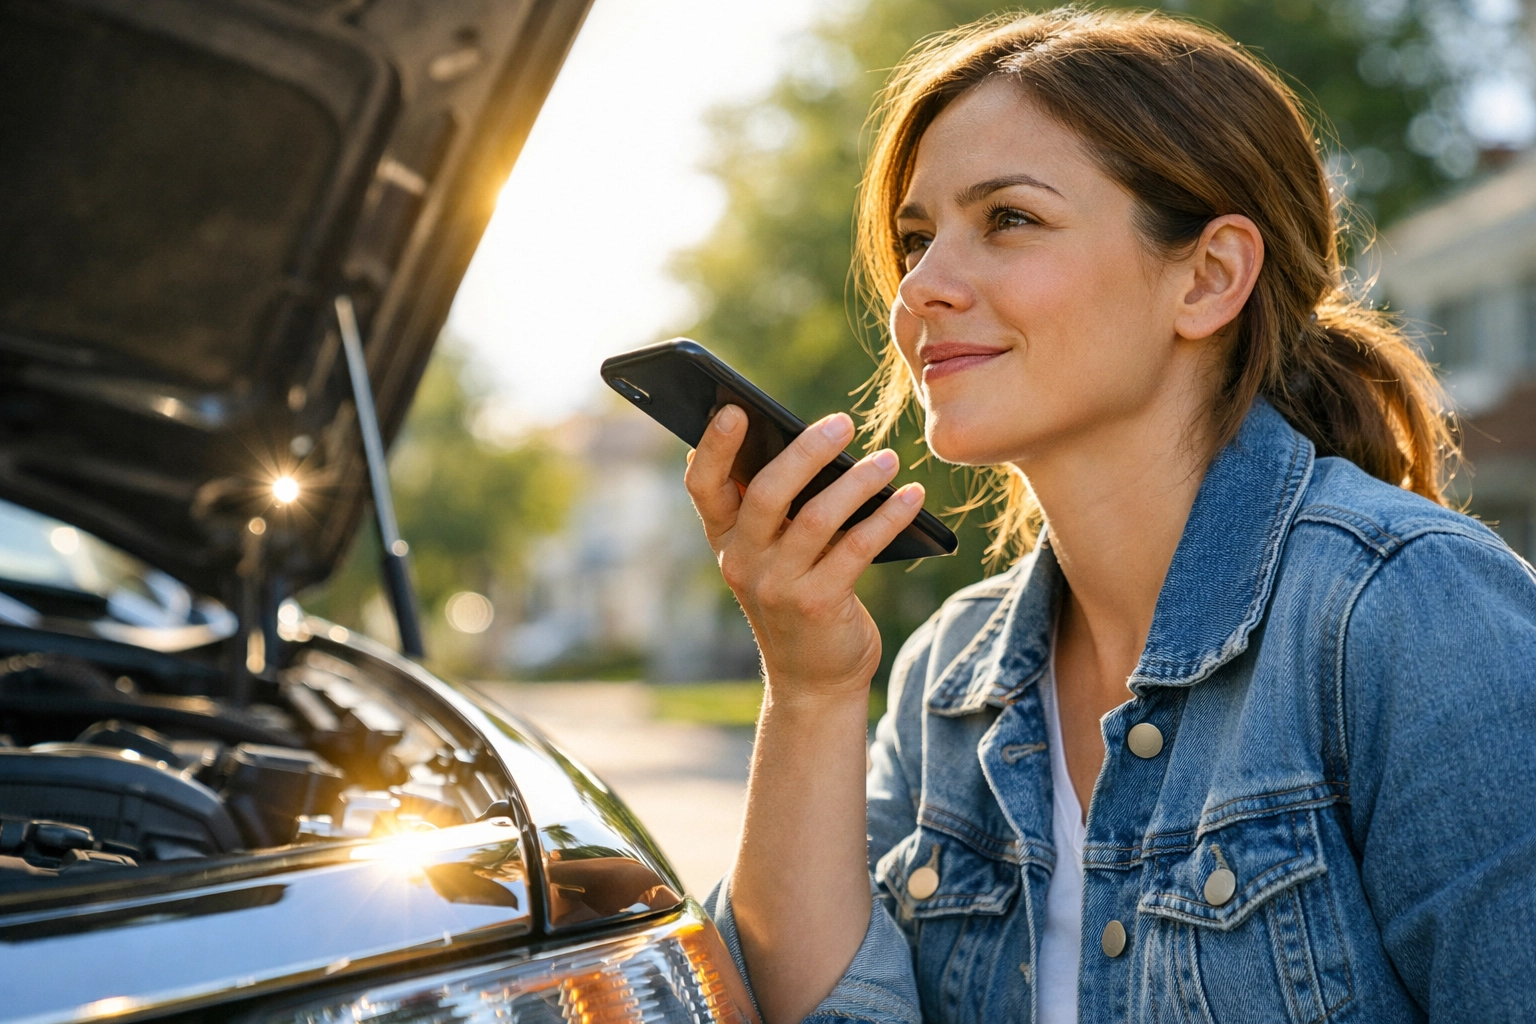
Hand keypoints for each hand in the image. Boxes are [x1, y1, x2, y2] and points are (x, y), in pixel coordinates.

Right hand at [684, 406, 924, 703]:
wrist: (813, 679)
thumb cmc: (797, 596)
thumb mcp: (771, 554)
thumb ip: (772, 507)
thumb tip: (808, 439)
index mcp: (724, 539)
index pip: (703, 486)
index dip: (714, 447)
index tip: (734, 408)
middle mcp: (743, 562)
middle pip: (767, 492)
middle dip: (805, 451)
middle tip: (842, 423)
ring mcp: (778, 586)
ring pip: (818, 517)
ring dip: (859, 482)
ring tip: (887, 459)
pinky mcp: (819, 604)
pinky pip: (858, 548)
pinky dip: (888, 516)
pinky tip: (911, 497)